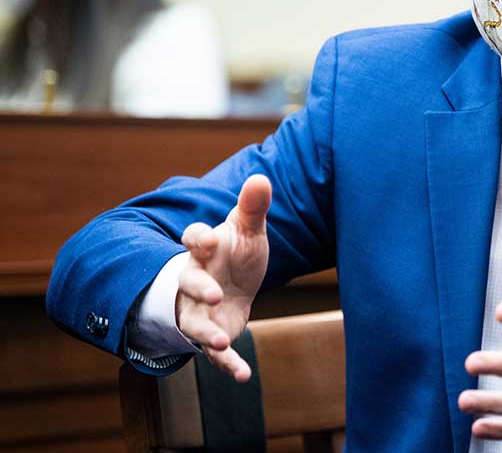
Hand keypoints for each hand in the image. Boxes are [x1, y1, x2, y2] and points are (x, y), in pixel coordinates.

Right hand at [175, 174, 270, 381]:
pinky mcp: (213, 331)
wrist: (234, 281)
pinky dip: (227, 364)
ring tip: (220, 342)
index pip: (193, 239)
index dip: (198, 239)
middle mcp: (196, 280)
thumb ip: (253, 207)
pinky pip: (214, 352)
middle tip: (215, 294)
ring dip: (205, 334)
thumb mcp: (248, 229)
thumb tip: (260, 178)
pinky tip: (243, 375)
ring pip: (194, 322)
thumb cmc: (237, 251)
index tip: (209, 240)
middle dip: (199, 289)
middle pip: (188, 284)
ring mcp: (201, 309)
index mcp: (205, 249)